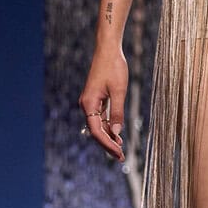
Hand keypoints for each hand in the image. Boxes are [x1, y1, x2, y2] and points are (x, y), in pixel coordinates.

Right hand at [78, 47, 128, 162]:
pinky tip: (117, 136)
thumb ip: (117, 113)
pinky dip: (109, 127)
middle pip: (96, 131)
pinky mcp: (95, 99)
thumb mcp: (119, 91)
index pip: (97, 131)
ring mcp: (90, 103)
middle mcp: (86, 105)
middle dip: (108, 145)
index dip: (108, 145)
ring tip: (120, 150)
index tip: (119, 154)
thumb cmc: (114, 67)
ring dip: (109, 138)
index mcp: (88, 104)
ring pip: (98, 126)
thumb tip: (116, 133)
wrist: (108, 50)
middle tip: (121, 158)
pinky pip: (100, 118)